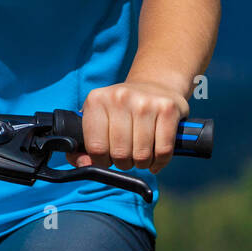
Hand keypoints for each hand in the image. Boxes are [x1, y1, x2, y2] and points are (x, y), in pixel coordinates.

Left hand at [67, 80, 189, 174]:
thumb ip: (85, 146)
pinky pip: (163, 150)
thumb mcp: (99, 119)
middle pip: (119, 153)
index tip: (107, 159)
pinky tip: (156, 158)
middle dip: (123, 164)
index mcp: (97, 100)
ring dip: (142, 164)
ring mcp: (145, 102)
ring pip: (142, 155)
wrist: (155, 85)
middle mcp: (120, 97)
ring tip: (141, 156)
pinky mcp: (168, 109)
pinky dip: (160, 161)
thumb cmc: (123, 110)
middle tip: (126, 158)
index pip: (96, 147)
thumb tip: (84, 165)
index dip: (101, 161)